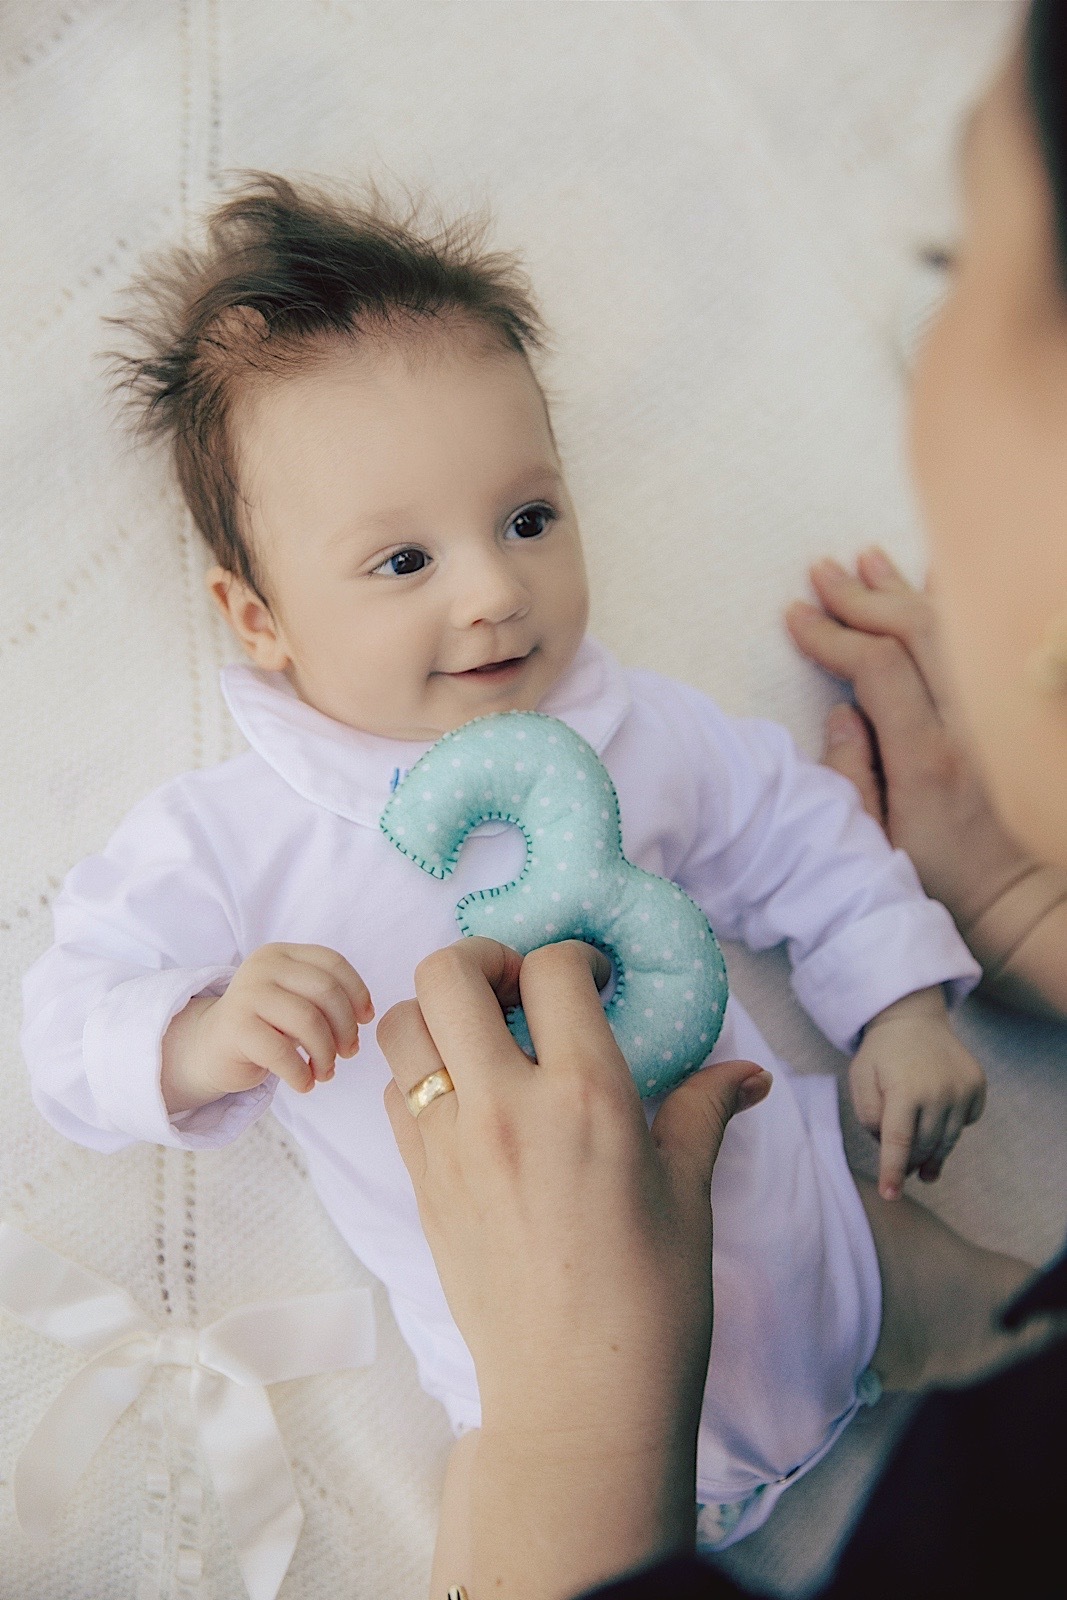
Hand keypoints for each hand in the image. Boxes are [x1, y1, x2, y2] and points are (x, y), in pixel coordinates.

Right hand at [161, 943, 373, 1113]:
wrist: (210, 1049)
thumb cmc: (265, 1027)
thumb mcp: (296, 1003)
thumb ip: (326, 999)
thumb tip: (363, 1017)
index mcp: (282, 954)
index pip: (333, 963)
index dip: (357, 992)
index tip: (365, 1020)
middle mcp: (263, 967)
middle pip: (326, 991)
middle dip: (345, 1028)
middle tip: (347, 1054)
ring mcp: (246, 994)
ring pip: (309, 1021)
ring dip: (326, 1054)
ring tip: (325, 1072)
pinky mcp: (235, 1028)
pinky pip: (283, 1052)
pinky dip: (302, 1074)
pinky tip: (304, 1083)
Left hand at [377, 937, 770, 1597]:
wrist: (579, 1398)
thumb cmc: (652, 1298)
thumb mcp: (688, 1192)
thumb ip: (704, 1112)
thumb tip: (748, 1074)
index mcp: (587, 1096)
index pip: (554, 970)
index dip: (575, 957)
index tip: (592, 979)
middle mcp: (505, 1106)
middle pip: (448, 973)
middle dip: (482, 957)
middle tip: (517, 986)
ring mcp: (450, 1144)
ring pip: (401, 1024)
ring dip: (435, 1011)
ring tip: (479, 1036)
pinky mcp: (420, 1182)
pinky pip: (393, 1091)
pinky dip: (417, 1071)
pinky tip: (463, 1096)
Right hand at [785, 548, 1032, 934]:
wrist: (1029, 908)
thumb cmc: (945, 888)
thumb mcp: (876, 848)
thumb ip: (851, 776)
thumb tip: (841, 712)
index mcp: (929, 759)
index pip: (878, 668)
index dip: (832, 635)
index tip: (795, 617)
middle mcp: (971, 727)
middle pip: (918, 633)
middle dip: (863, 597)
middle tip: (820, 573)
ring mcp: (999, 719)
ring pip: (958, 630)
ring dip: (907, 591)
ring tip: (867, 559)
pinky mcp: (1012, 720)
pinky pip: (991, 646)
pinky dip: (962, 610)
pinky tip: (940, 581)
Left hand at [851, 988, 985, 1200]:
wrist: (913, 1018)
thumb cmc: (880, 1052)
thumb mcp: (860, 1078)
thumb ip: (869, 1115)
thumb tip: (889, 1146)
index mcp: (904, 1089)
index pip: (898, 1143)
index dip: (893, 1172)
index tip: (890, 1196)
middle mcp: (939, 1091)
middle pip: (925, 1145)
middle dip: (911, 1161)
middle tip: (902, 1170)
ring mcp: (963, 1088)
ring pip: (948, 1138)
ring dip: (933, 1154)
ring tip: (922, 1168)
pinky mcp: (978, 1085)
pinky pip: (967, 1122)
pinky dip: (952, 1127)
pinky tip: (938, 1120)